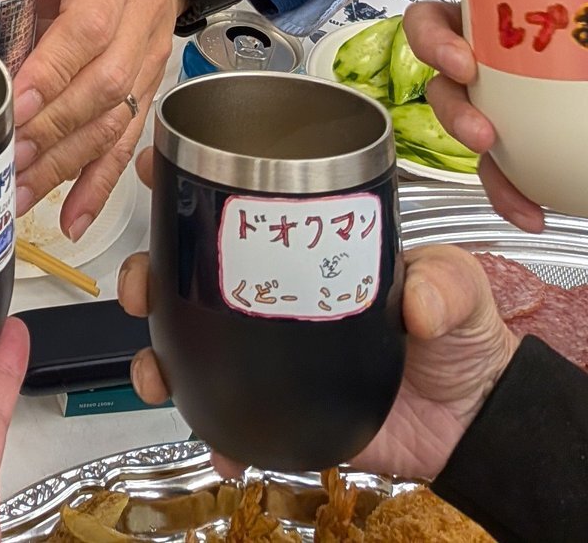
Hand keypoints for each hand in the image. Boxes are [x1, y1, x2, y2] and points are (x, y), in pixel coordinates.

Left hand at [0, 0, 178, 239]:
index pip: (86, 32)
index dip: (52, 74)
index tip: (15, 106)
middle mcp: (141, 18)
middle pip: (105, 86)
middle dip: (54, 130)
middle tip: (11, 160)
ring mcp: (151, 58)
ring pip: (116, 122)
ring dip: (68, 165)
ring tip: (25, 194)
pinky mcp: (150, 88)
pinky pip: (127, 142)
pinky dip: (99, 185)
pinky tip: (75, 216)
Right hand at [119, 148, 519, 480]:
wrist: (470, 423)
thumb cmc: (460, 336)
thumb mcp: (458, 288)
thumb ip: (443, 285)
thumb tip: (413, 301)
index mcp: (303, 251)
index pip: (238, 206)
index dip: (184, 184)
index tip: (149, 167)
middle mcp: (271, 296)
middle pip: (189, 275)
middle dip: (146, 275)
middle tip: (141, 287)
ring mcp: (266, 352)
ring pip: (188, 344)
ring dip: (155, 357)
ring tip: (155, 373)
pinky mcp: (273, 406)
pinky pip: (224, 416)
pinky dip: (211, 433)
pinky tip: (215, 445)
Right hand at [403, 0, 544, 231]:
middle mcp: (495, 38)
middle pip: (437, 28)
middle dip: (435, 46)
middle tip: (463, 66)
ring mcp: (498, 89)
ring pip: (450, 96)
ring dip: (456, 118)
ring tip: (486, 140)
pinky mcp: (512, 139)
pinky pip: (492, 165)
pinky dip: (503, 189)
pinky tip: (530, 209)